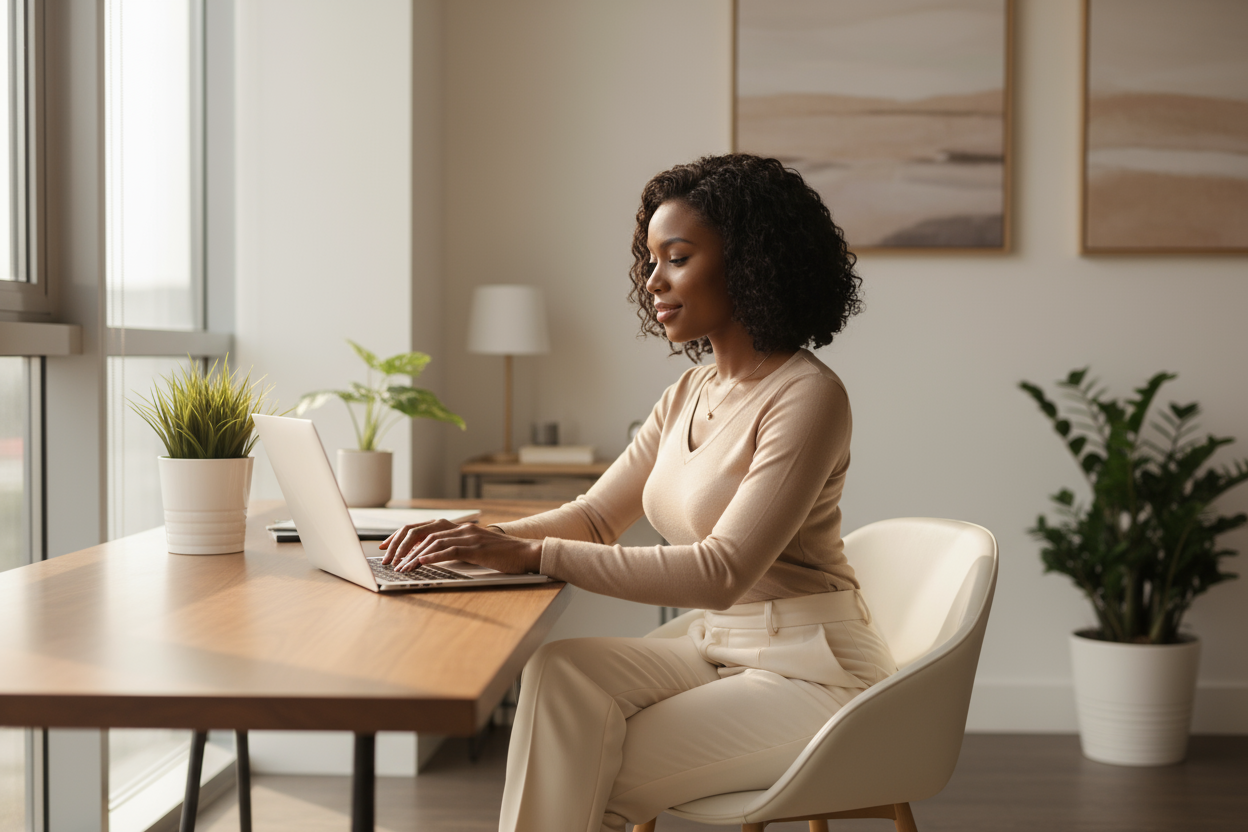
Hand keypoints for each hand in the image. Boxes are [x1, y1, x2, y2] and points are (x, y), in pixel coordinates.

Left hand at [378, 520, 542, 574]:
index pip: (423, 527)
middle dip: (401, 545)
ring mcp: (469, 536)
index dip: (402, 536)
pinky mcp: (477, 548)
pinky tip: (422, 562)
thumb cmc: (501, 555)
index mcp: (458, 528)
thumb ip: (454, 550)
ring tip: (402, 567)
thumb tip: (429, 559)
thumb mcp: (473, 550)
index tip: (387, 547)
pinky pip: (450, 550)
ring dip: (414, 555)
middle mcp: (461, 528)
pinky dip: (433, 555)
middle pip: (422, 531)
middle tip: (388, 559)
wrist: (527, 553)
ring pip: (433, 541)